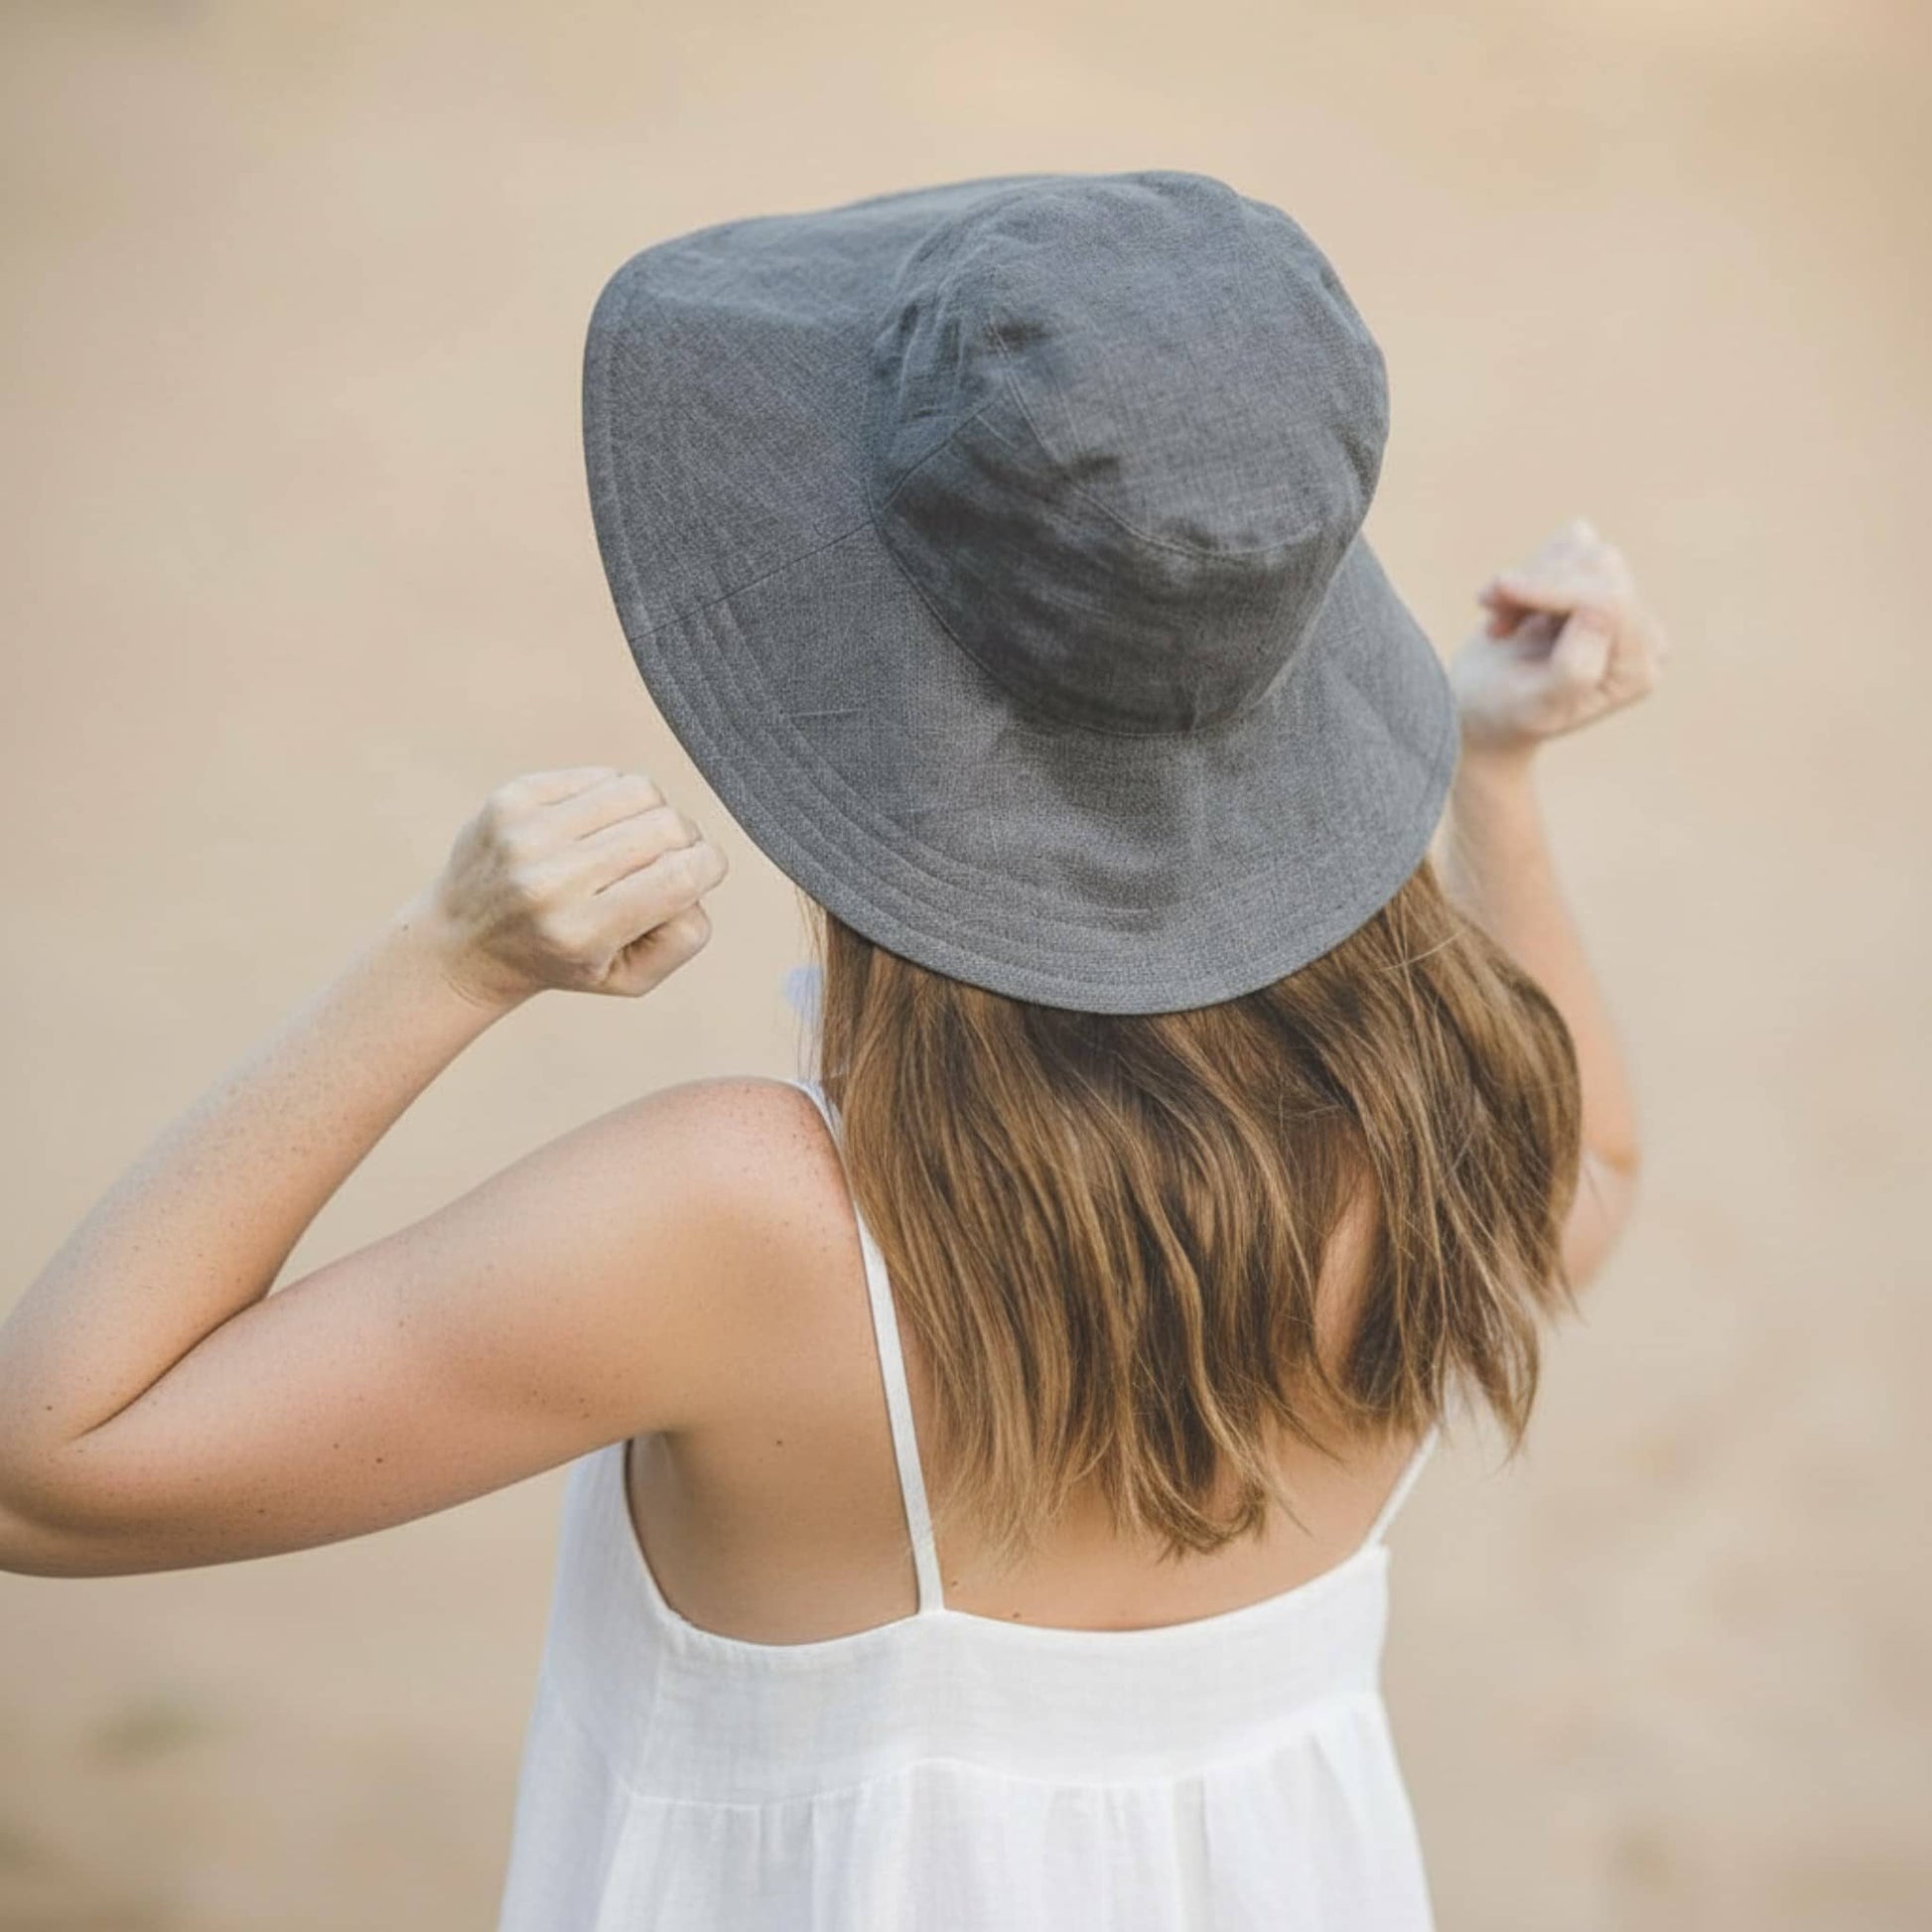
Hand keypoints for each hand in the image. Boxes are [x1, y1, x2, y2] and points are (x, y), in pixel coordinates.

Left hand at [410, 766, 729, 1008]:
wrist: (464, 941)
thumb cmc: (561, 959)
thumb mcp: (630, 979)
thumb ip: (683, 937)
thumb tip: (696, 873)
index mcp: (580, 932)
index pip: (680, 876)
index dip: (708, 868)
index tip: (700, 874)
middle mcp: (549, 880)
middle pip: (667, 826)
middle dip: (684, 842)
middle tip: (663, 863)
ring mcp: (526, 832)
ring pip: (639, 790)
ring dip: (651, 814)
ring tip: (630, 842)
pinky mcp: (513, 796)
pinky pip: (601, 776)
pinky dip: (613, 798)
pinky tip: (595, 827)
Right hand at [1449, 517, 1669, 758]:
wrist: (1479, 706)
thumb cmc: (1504, 712)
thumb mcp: (1535, 706)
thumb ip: (1575, 671)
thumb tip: (1602, 612)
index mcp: (1636, 669)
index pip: (1610, 604)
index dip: (1553, 589)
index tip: (1499, 590)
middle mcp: (1639, 633)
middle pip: (1599, 570)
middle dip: (1537, 583)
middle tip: (1490, 607)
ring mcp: (1621, 603)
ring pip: (1584, 552)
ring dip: (1530, 577)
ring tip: (1499, 615)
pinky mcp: (1597, 580)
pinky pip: (1571, 542)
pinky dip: (1533, 565)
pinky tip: (1514, 603)